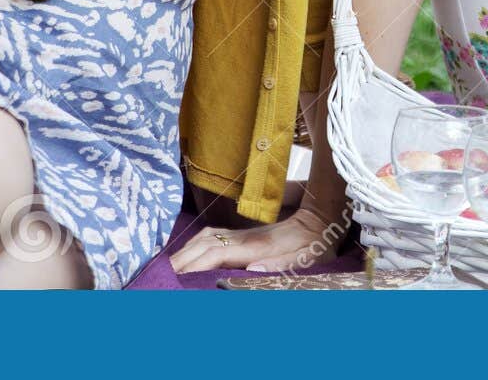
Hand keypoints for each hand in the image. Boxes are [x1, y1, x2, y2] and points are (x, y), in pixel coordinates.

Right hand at [167, 207, 351, 274]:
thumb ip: (281, 265)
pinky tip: (190, 253)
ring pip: (206, 236)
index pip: (217, 253)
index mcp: (258, 244)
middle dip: (182, 261)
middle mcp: (246, 235)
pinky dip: (195, 244)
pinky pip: (213, 234)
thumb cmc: (319, 238)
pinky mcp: (246, 230)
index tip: (175, 278)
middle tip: (161, 277)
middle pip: (205, 245)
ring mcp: (244, 230)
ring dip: (186, 251)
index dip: (195, 265)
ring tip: (170, 268)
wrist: (326, 208)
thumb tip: (252, 270)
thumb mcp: (308, 256)